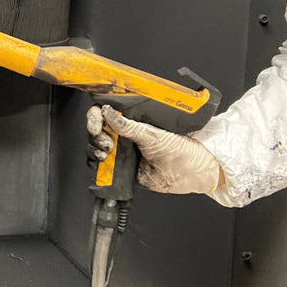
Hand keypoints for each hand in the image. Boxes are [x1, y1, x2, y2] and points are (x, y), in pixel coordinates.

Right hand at [87, 105, 224, 195]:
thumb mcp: (152, 134)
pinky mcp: (123, 169)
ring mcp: (123, 153)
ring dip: (95, 148)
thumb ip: (129, 126)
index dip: (96, 116)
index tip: (97, 121)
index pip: (106, 114)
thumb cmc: (181, 150)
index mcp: (133, 123)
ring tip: (107, 151)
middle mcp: (126, 136)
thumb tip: (108, 112)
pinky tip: (105, 161)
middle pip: (98, 131)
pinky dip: (98, 164)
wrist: (191, 173)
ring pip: (97, 148)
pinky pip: (104, 166)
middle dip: (96, 134)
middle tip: (106, 140)